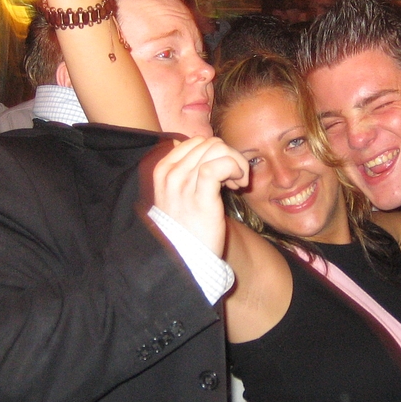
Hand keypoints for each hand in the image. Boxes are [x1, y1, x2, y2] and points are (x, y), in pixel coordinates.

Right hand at [153, 137, 248, 256]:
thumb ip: (188, 173)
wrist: (184, 260)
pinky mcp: (202, 197)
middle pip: (209, 143)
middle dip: (228, 156)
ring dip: (235, 163)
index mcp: (164, 169)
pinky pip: (220, 165)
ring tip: (236, 184)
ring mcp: (183, 184)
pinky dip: (235, 168)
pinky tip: (237, 186)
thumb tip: (212, 152)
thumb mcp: (178, 195)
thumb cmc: (186, 228)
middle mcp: (171, 173)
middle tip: (233, 181)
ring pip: (217, 149)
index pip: (196, 141)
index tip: (223, 173)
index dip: (216, 152)